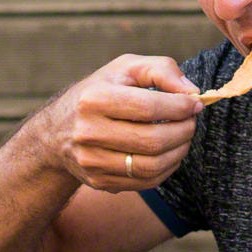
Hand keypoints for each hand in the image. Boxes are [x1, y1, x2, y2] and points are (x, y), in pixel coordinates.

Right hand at [35, 55, 201, 191]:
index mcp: (93, 99)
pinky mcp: (99, 181)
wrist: (56, 133)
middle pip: (152, 141)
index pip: (148, 107)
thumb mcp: (123, 69)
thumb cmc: (98, 93)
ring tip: (183, 138)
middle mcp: (88, 132)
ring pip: (151, 166)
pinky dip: (167, 169)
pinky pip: (145, 182)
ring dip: (179, 152)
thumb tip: (192, 92)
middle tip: (191, 122)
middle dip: (183, 131)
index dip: (180, 107)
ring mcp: (92, 161)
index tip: (194, 104)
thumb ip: (160, 70)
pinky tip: (170, 154)